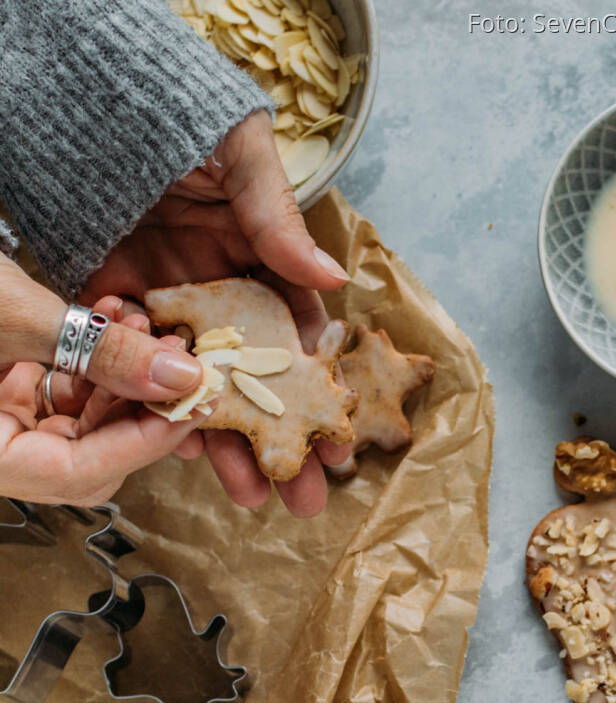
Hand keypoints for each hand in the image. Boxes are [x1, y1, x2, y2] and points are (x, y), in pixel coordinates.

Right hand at [0, 261, 207, 505]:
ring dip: (121, 378)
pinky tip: (113, 321)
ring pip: (78, 425)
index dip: (144, 441)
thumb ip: (101, 352)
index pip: (76, 474)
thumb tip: (180, 379)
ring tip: (143, 327)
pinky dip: (92, 364)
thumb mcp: (12, 314)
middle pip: (85, 458)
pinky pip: (57, 395)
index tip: (193, 404)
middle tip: (179, 364)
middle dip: (138, 407)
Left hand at [81, 110, 352, 517]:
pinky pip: (136, 371)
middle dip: (282, 439)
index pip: (299, 339)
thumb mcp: (241, 160)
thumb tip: (332, 274)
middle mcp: (220, 296)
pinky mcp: (114, 310)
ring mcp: (168, 308)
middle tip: (307, 496)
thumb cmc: (182, 120)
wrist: (90, 105)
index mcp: (261, 263)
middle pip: (257, 381)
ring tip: (249, 495)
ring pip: (201, 390)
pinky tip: (180, 452)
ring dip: (226, 444)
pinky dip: (156, 410)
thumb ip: (278, 220)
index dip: (320, 392)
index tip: (338, 439)